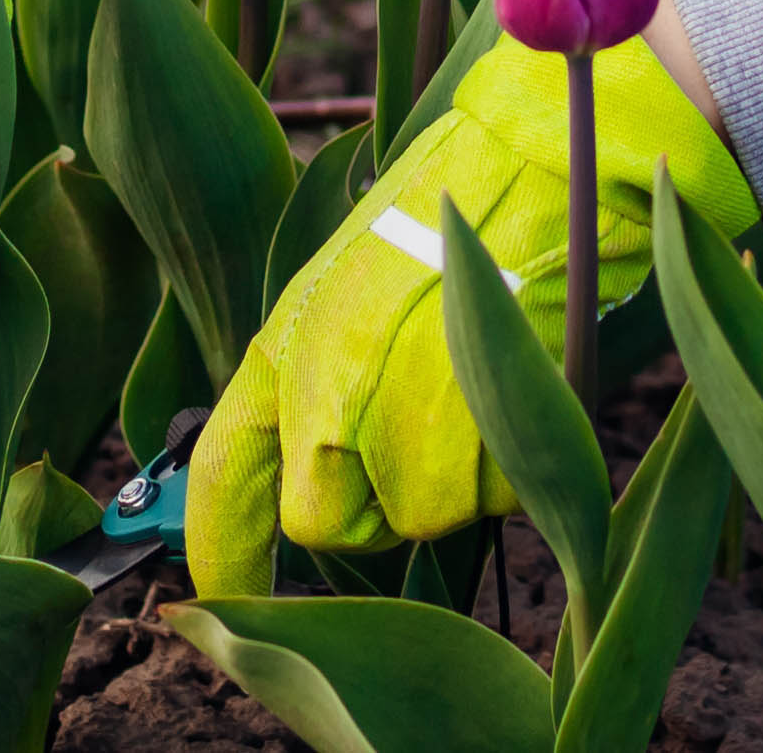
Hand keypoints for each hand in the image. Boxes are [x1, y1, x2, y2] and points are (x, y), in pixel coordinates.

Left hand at [185, 36, 759, 594]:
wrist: (544, 167)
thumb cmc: (455, 208)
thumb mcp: (353, 283)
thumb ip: (321, 375)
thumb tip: (319, 457)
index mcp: (284, 353)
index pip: (221, 482)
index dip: (218, 552)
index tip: (218, 594)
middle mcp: (326, 410)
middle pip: (332, 526)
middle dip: (376, 501)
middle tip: (424, 425)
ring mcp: (405, 442)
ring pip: (425, 517)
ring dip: (458, 472)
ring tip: (481, 378)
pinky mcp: (485, 458)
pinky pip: (496, 499)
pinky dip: (514, 461)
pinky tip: (521, 382)